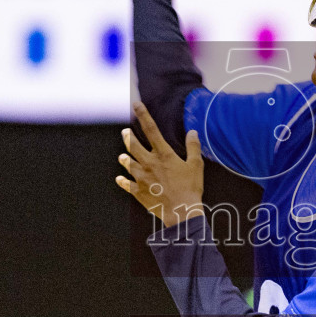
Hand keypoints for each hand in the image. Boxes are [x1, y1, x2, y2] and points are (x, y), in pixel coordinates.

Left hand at [116, 102, 205, 226]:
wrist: (180, 212)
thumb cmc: (190, 189)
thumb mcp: (196, 165)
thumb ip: (193, 147)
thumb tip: (192, 132)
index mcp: (163, 155)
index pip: (151, 129)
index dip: (143, 115)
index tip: (136, 105)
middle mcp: (149, 163)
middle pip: (133, 146)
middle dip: (128, 137)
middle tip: (125, 132)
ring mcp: (141, 178)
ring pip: (128, 163)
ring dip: (124, 158)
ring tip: (122, 156)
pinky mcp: (138, 191)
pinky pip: (126, 184)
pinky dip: (122, 180)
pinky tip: (119, 178)